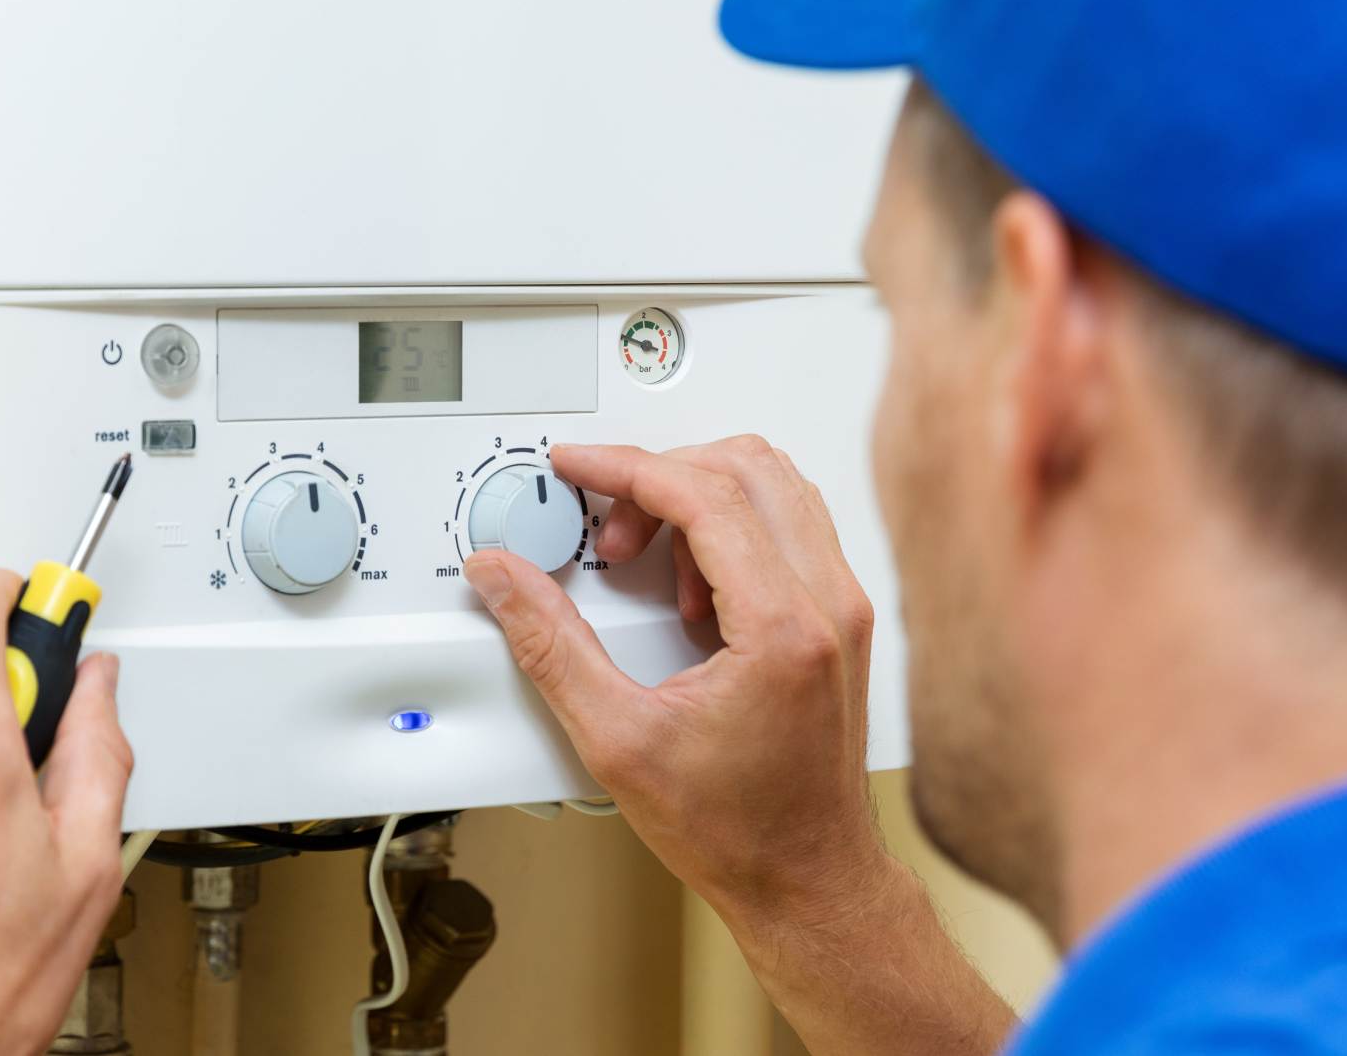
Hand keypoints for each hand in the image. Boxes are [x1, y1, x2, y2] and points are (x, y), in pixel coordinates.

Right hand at [463, 437, 888, 930]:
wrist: (807, 881)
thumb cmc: (739, 830)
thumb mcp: (617, 739)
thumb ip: (550, 646)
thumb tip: (504, 578)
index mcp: (783, 626)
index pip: (703, 493)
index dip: (624, 466)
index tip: (575, 466)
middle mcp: (829, 604)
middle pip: (747, 467)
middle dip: (659, 477)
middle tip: (606, 529)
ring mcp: (843, 608)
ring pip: (774, 486)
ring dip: (697, 500)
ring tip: (645, 563)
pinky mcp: (840, 620)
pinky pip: (788, 526)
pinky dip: (729, 530)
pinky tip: (687, 591)